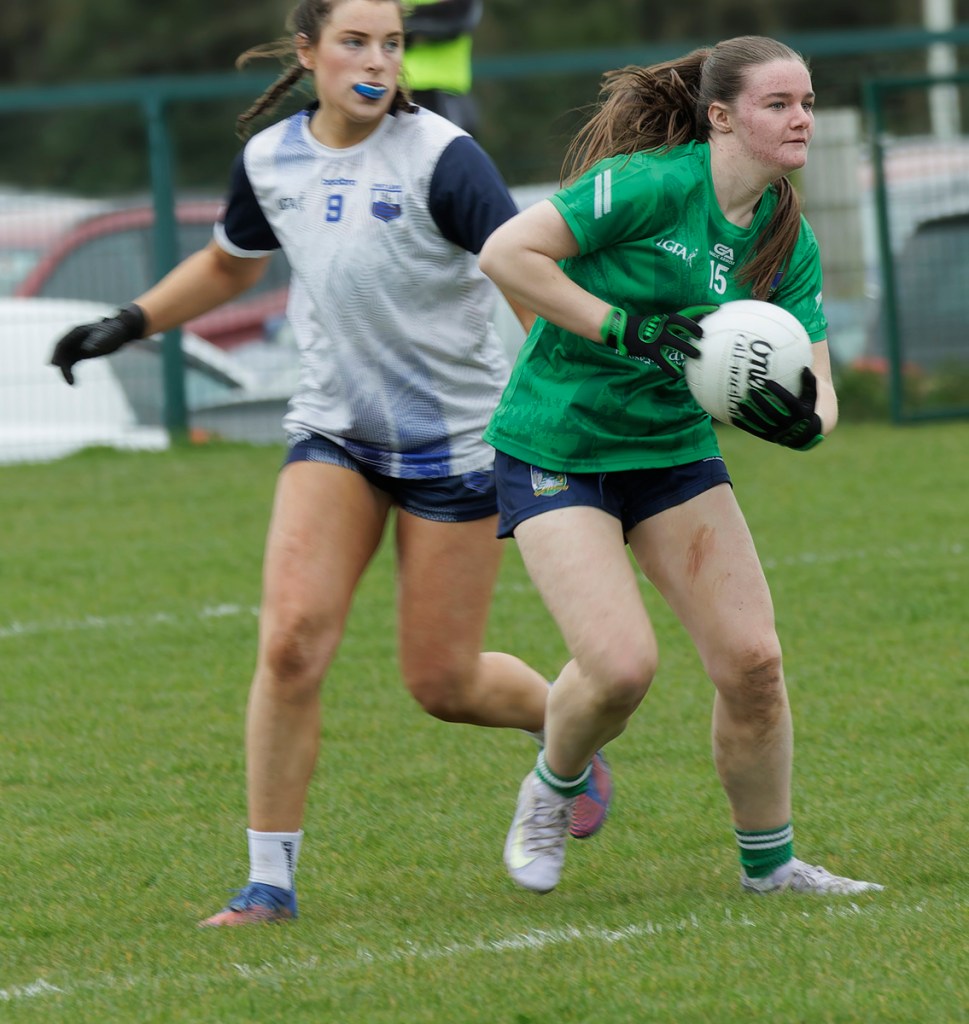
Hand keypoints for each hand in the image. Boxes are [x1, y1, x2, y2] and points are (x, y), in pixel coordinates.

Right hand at [50, 303, 145, 384]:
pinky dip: (70, 372)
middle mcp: (73, 339)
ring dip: (65, 371)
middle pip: (61, 353)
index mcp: (76, 332)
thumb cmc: (113, 333)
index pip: (61, 344)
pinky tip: (73, 383)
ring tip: (71, 384)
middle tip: (67, 379)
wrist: (120, 332)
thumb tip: (85, 350)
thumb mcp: (106, 337)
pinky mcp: (81, 354)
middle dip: (61, 366)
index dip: (57, 354)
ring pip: (65, 360)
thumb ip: (96, 342)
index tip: (55, 365)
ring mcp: (76, 347)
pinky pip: (71, 364)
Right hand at [601, 305, 717, 378]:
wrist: (621, 329)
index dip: (701, 309)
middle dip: (694, 328)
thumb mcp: (657, 322)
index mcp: (666, 318)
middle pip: (681, 324)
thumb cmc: (641, 327)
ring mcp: (655, 337)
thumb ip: (671, 326)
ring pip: (674, 342)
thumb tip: (688, 331)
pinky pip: (662, 360)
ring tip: (697, 355)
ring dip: (687, 349)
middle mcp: (662, 325)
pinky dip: (669, 368)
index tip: (716, 308)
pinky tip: (676, 374)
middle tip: (704, 336)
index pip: (686, 312)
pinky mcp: (649, 349)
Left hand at [732, 367, 823, 450]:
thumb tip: (804, 367)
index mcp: (799, 413)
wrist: (804, 434)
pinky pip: (754, 431)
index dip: (778, 391)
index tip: (767, 382)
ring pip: (762, 422)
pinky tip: (733, 417)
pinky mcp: (769, 437)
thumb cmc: (805, 410)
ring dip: (750, 413)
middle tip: (751, 390)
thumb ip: (810, 383)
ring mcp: (778, 431)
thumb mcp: (811, 398)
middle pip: (773, 412)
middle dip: (761, 401)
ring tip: (740, 403)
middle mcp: (788, 424)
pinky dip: (744, 425)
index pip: (788, 401)